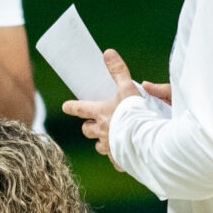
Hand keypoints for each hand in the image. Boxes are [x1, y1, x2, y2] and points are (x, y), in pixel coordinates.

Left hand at [62, 50, 162, 166]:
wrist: (146, 138)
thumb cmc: (135, 112)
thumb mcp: (127, 88)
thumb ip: (118, 71)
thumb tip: (107, 52)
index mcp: (100, 113)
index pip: (80, 109)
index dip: (71, 107)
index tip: (66, 106)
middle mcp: (101, 131)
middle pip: (87, 130)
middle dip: (88, 127)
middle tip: (92, 124)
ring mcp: (109, 147)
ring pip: (99, 146)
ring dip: (101, 142)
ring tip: (108, 139)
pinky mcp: (120, 159)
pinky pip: (115, 160)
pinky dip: (117, 157)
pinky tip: (123, 155)